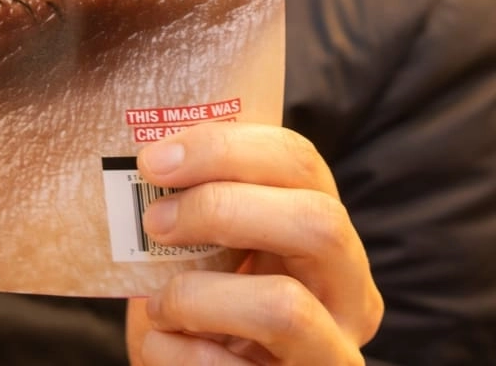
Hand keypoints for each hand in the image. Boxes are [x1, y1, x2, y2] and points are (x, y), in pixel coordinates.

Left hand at [125, 123, 382, 364]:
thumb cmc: (206, 317)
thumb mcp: (212, 257)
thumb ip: (198, 213)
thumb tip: (145, 163)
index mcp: (326, 238)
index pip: (300, 162)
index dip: (225, 149)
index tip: (154, 161)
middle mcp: (350, 294)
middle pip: (318, 223)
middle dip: (223, 209)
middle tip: (154, 222)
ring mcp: (333, 354)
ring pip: (284, 307)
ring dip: (197, 296)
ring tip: (158, 306)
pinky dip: (177, 354)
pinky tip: (160, 345)